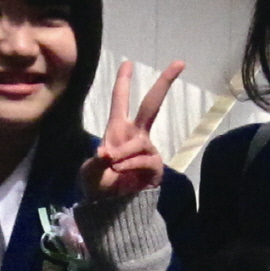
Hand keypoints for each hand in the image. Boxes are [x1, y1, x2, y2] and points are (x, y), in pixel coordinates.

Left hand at [79, 59, 184, 201]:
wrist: (110, 208)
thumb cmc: (99, 185)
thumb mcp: (90, 173)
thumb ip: (96, 162)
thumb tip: (106, 153)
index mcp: (117, 129)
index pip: (121, 100)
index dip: (123, 81)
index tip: (128, 62)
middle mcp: (135, 134)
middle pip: (152, 104)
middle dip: (165, 82)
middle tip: (180, 62)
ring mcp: (147, 149)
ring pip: (139, 142)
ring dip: (124, 153)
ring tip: (113, 165)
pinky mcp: (154, 166)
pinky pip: (144, 159)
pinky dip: (130, 164)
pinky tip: (121, 170)